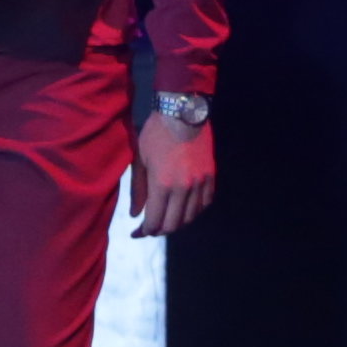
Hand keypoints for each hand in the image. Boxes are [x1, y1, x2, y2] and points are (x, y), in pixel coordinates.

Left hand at [127, 108, 217, 235]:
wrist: (183, 113)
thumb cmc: (155, 134)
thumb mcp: (140, 160)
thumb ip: (138, 190)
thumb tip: (136, 215)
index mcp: (162, 185)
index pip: (155, 220)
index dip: (145, 231)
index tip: (137, 233)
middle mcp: (184, 189)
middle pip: (174, 224)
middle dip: (159, 230)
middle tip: (150, 228)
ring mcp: (200, 184)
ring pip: (191, 217)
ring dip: (177, 222)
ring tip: (166, 218)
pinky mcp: (211, 178)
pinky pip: (205, 204)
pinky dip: (194, 211)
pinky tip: (184, 208)